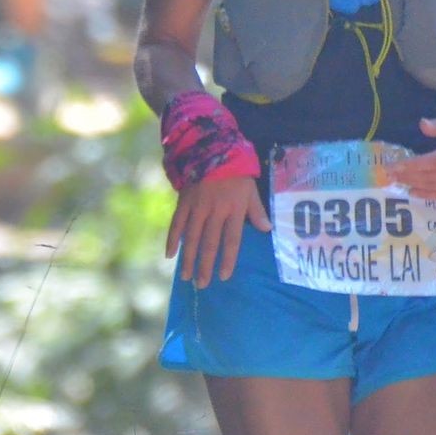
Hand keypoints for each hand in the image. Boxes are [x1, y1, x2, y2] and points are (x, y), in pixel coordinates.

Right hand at [165, 175, 271, 289]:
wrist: (212, 150)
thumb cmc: (236, 172)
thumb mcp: (251, 189)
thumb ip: (257, 210)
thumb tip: (266, 229)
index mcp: (233, 209)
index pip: (231, 240)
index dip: (227, 259)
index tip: (223, 276)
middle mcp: (215, 211)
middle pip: (210, 243)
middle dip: (206, 265)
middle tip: (202, 284)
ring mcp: (197, 207)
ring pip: (192, 237)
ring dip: (189, 258)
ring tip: (187, 276)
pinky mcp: (184, 202)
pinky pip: (177, 224)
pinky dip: (172, 240)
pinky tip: (169, 255)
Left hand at [387, 112, 435, 200]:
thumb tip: (422, 125)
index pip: (432, 162)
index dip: (411, 166)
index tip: (393, 166)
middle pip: (431, 177)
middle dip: (408, 176)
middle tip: (388, 174)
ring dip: (415, 185)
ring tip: (396, 181)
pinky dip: (430, 196)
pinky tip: (414, 192)